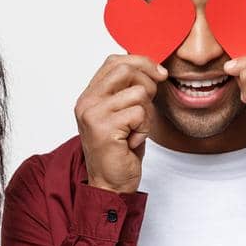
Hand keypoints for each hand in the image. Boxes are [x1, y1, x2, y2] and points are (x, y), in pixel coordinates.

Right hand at [75, 53, 166, 193]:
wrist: (110, 184)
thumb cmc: (120, 151)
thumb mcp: (122, 113)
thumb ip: (127, 90)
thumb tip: (152, 68)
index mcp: (89, 96)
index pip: (114, 61)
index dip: (141, 62)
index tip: (158, 73)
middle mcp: (86, 102)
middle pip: (126, 70)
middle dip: (148, 83)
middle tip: (149, 104)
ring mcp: (93, 114)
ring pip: (138, 94)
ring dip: (146, 114)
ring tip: (135, 131)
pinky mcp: (104, 128)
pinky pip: (140, 114)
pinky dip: (144, 128)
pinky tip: (133, 141)